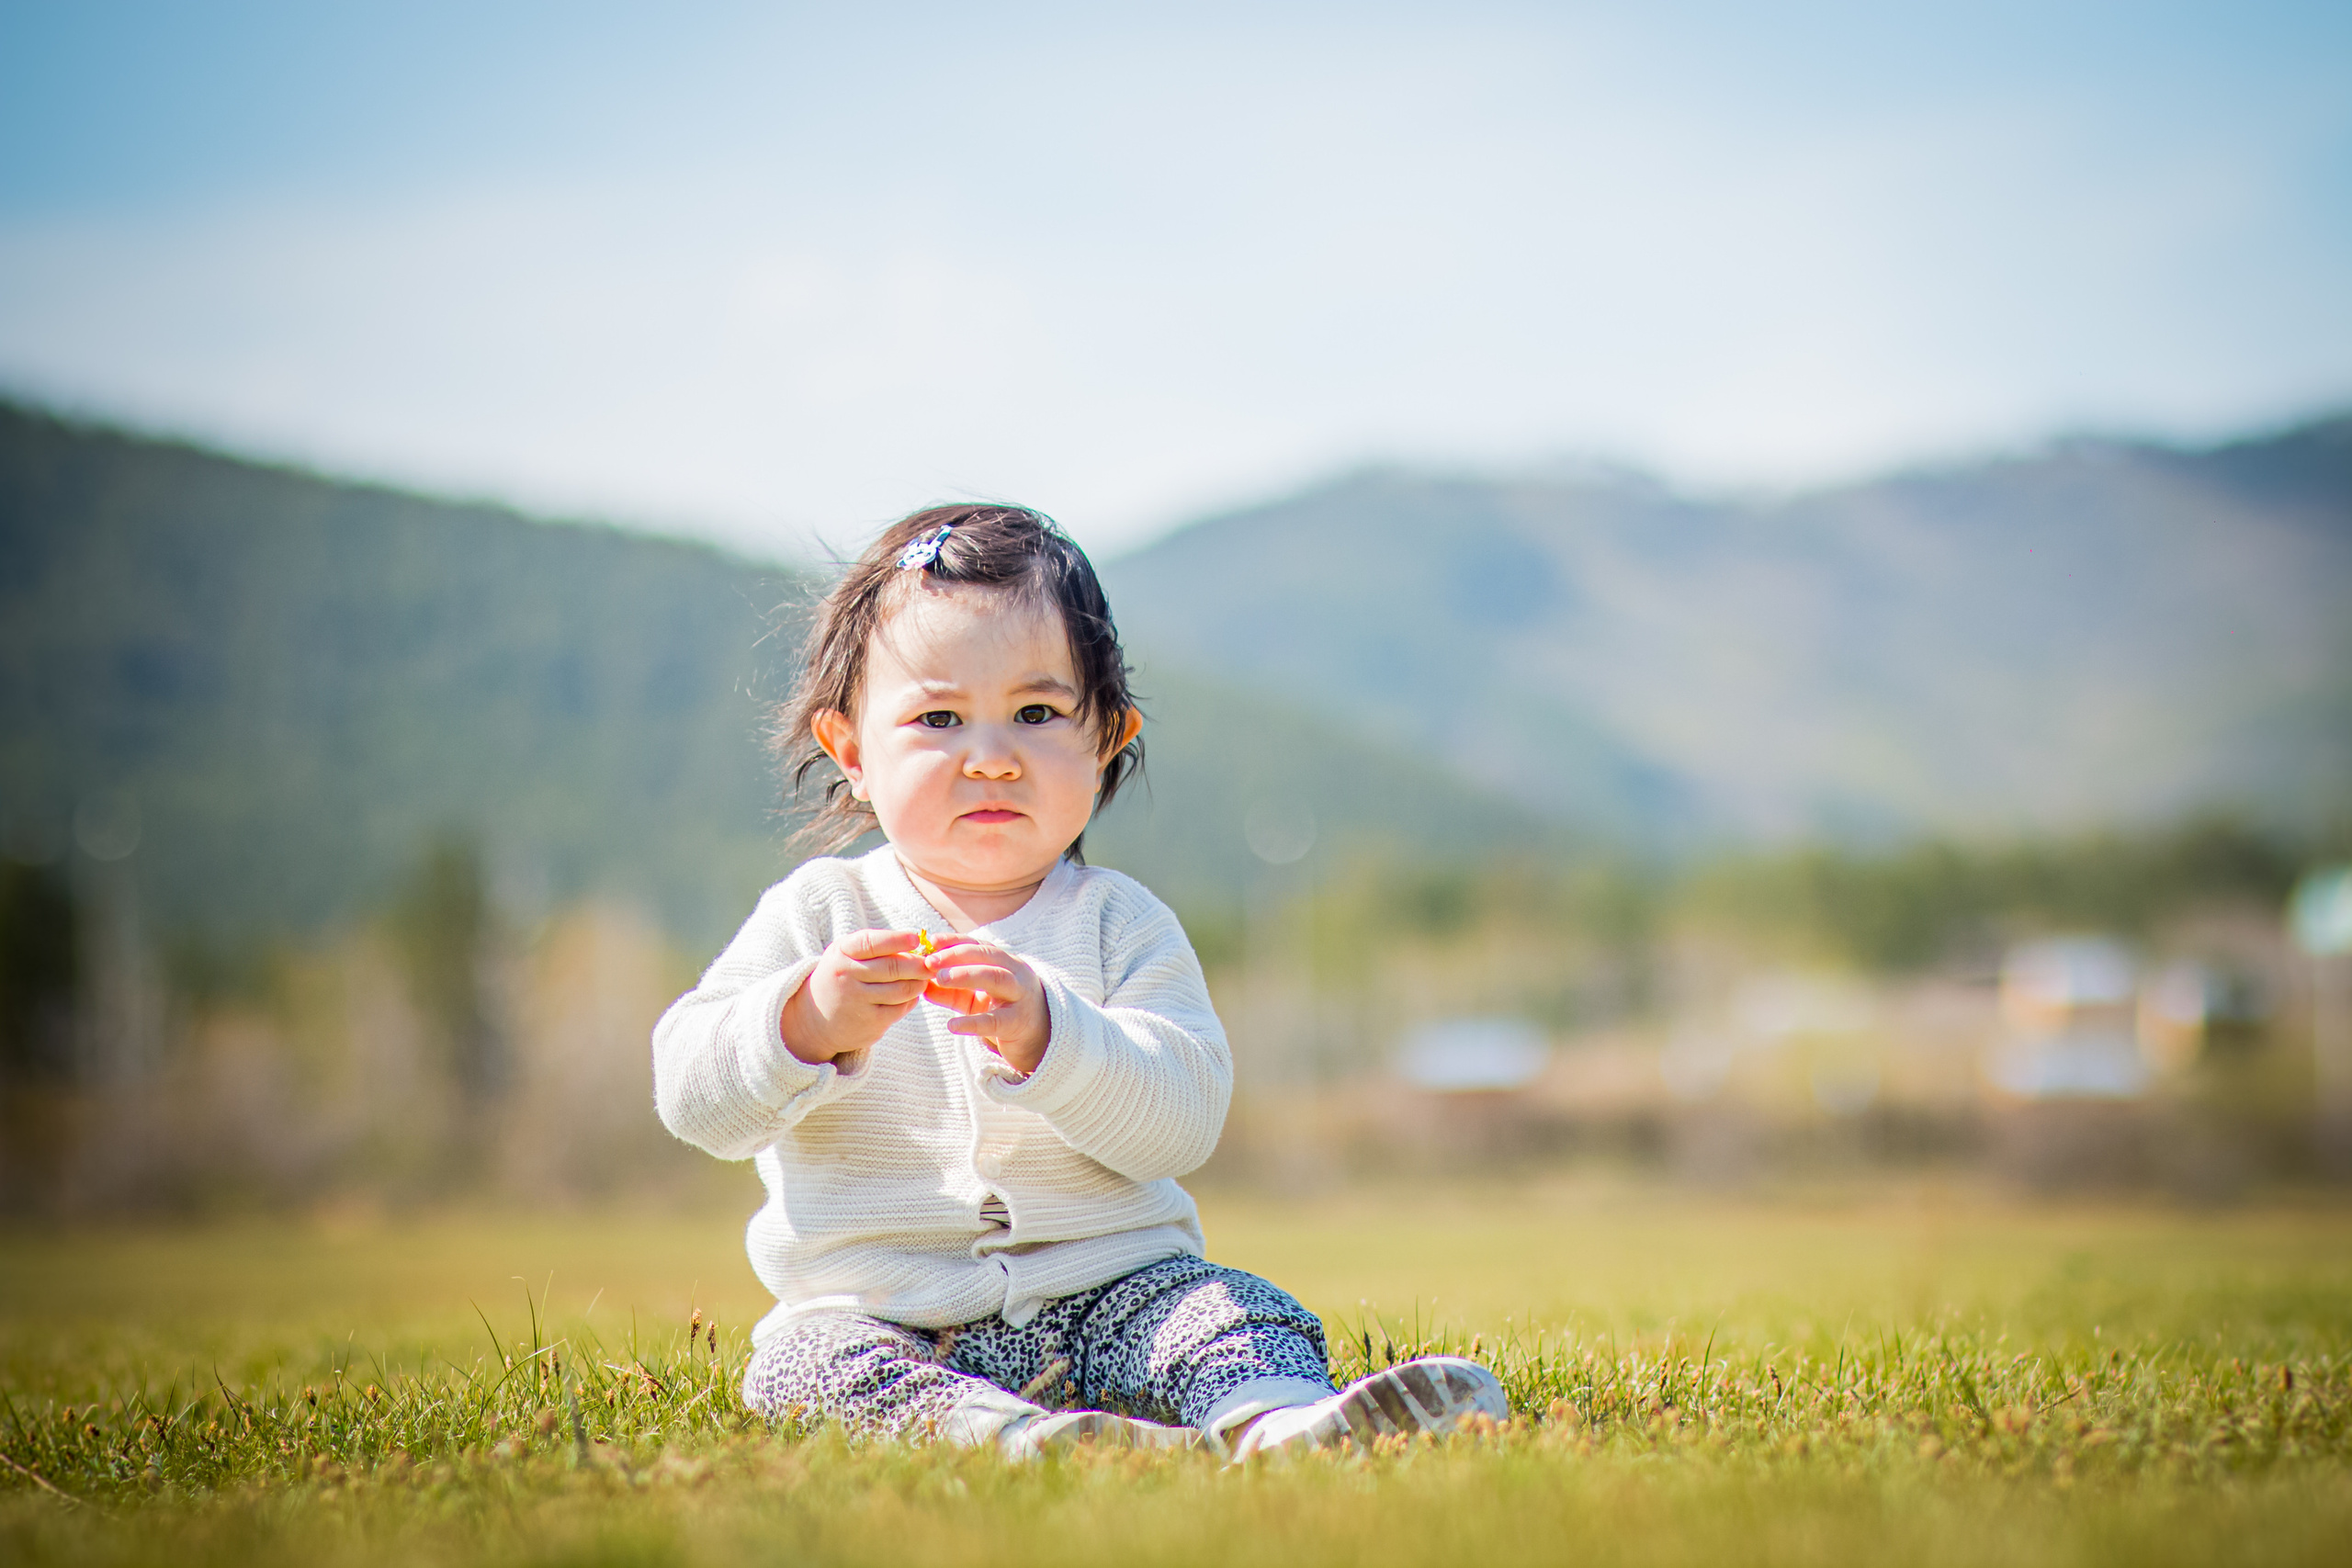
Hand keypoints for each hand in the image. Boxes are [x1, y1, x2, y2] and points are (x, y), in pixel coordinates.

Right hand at [780, 929, 928, 1064]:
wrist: (815, 1019)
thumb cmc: (840, 976)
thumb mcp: (845, 954)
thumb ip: (874, 946)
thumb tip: (917, 946)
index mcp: (841, 953)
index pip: (872, 943)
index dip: (897, 940)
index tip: (917, 939)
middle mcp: (847, 976)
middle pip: (893, 967)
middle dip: (919, 964)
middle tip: (932, 962)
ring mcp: (857, 1001)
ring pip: (902, 989)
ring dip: (919, 982)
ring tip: (924, 977)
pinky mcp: (870, 1022)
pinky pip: (901, 1008)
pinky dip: (912, 999)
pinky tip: (912, 994)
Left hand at [921, 934, 1050, 1075]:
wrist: (1038, 1038)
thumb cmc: (1002, 1011)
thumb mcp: (973, 998)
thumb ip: (949, 991)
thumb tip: (920, 985)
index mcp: (1004, 962)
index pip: (977, 945)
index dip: (954, 941)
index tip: (930, 941)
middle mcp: (1015, 973)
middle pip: (987, 956)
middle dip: (956, 955)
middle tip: (929, 961)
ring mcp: (1020, 996)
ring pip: (996, 978)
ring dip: (966, 975)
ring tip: (940, 979)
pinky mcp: (1019, 1023)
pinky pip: (996, 1020)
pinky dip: (973, 1022)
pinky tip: (952, 1025)